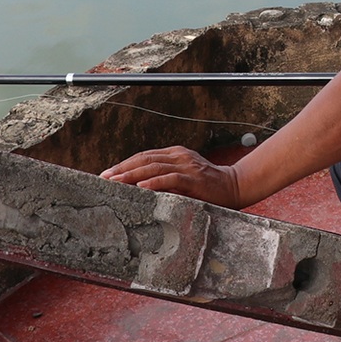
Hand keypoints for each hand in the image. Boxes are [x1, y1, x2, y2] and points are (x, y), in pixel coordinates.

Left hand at [101, 146, 247, 208]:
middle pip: (145, 159)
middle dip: (122, 168)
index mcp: (175, 154)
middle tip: (104, 177)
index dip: (125, 164)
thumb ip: (166, 178)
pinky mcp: (194, 179)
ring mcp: (187, 166)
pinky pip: (171, 178)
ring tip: (116, 181)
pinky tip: (141, 186)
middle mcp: (179, 156)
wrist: (235, 186)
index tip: (108, 173)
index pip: (144, 156)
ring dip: (132, 174)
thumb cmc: (208, 186)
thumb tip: (139, 187)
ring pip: (154, 167)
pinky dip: (154, 181)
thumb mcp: (184, 177)